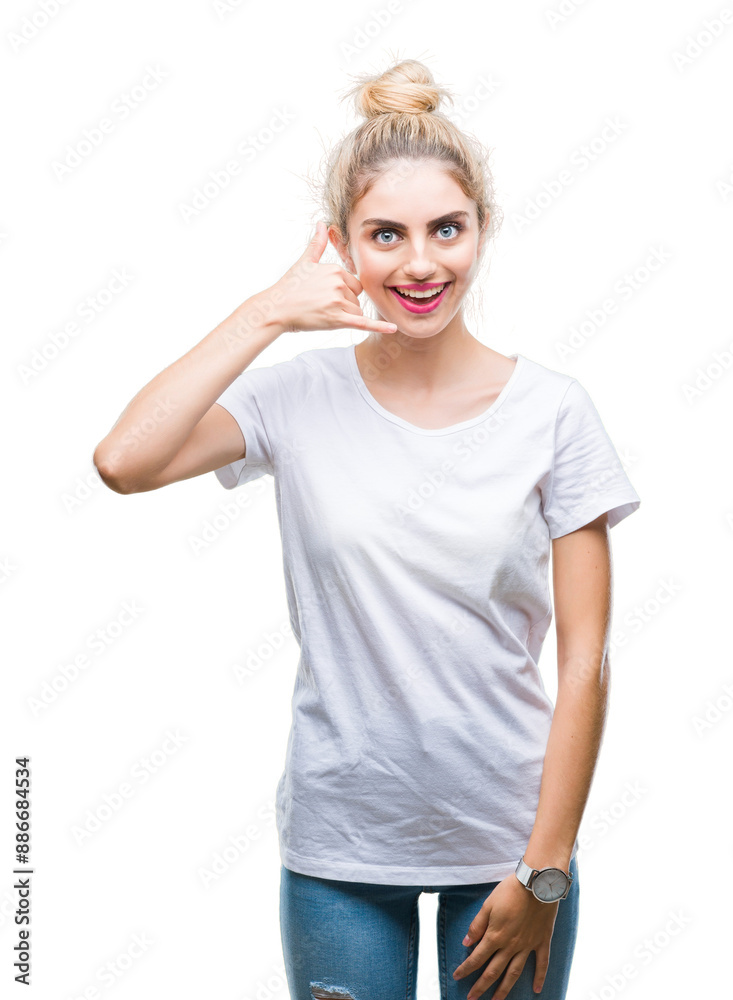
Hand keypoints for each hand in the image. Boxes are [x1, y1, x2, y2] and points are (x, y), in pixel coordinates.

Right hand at [263, 221, 397, 334]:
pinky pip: (363, 323)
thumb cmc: (289, 287)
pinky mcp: (336, 319)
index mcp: (335, 270)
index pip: (354, 284)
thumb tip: (321, 223)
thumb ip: (317, 244)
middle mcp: (339, 284)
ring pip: (356, 311)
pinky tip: (393, 329)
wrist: (276, 309)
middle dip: (344, 304)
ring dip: (345, 316)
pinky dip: (378, 327)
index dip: (344, 292)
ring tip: (323, 313)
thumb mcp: (304, 262)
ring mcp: (337, 302)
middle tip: (322, 305)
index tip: (326, 295)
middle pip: (356, 298)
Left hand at [453, 875, 558, 998]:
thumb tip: (466, 943)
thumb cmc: (510, 891)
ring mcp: (527, 945)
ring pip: (514, 973)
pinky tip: (537, 990)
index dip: (466, 969)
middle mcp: (511, 945)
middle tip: (472, 999)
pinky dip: (540, 977)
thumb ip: (477, 925)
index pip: (477, 958)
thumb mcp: (488, 905)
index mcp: (495, 936)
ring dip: (504, 989)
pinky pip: (541, 963)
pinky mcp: (541, 941)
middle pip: (494, 971)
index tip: (457, 977)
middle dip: (481, 986)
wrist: (536, 884)